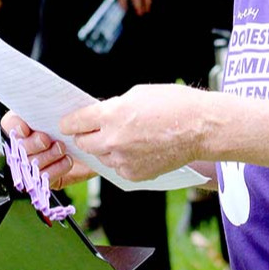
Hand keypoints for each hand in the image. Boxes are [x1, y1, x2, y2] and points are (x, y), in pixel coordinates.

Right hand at [1, 112, 94, 188]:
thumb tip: (35, 102)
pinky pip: (44, 178)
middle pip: (18, 148)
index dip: (14, 127)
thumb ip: (50, 106)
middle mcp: (28, 143)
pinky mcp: (47, 178)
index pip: (8, 124)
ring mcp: (37, 162)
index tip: (26, 128)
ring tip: (62, 148)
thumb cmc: (82, 122)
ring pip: (30, 164)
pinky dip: (56, 169)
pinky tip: (67, 160)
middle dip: (33, 144)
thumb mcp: (67, 108)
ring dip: (47, 156)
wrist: (99, 140)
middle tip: (46, 139)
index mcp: (27, 122)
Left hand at [60, 84, 212, 180]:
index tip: (68, 123)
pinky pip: (117, 168)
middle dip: (86, 135)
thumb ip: (112, 107)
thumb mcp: (136, 94)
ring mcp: (123, 160)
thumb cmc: (173, 105)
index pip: (74, 122)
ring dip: (105, 148)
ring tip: (125, 137)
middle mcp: (112, 140)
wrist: (200, 128)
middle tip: (96, 129)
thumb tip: (98, 116)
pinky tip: (137, 148)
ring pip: (100, 156)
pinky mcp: (134, 175)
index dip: (69, 122)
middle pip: (82, 143)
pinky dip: (121, 160)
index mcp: (111, 115)